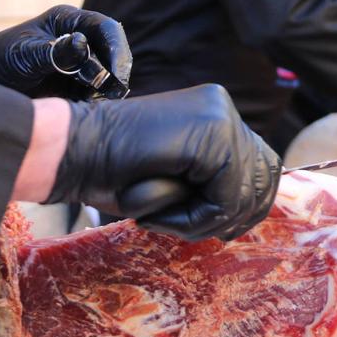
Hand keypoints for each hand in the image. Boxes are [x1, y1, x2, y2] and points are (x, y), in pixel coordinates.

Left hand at [0, 5, 131, 97]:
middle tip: (111, 93)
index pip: (106, 29)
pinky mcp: (75, 85)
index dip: (117, 49)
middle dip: (115, 72)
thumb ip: (55, 52)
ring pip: (108, 75)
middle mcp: (78, 39)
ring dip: (106, 89)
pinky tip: (85, 109)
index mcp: (67, 22)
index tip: (116, 74)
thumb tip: (83, 46)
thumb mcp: (24, 55)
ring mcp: (79, 63)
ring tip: (91, 102)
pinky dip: (97, 102)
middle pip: (113, 52)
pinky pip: (97, 93)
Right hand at [46, 84, 281, 241]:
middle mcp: (224, 109)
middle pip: (266, 178)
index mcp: (218, 115)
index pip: (264, 166)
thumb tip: (254, 206)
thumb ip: (215, 182)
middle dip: (233, 216)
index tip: (215, 227)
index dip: (246, 205)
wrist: (71, 154)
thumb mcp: (177, 178)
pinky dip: (193, 219)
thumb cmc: (113, 172)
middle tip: (189, 228)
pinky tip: (156, 210)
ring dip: (207, 220)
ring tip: (164, 218)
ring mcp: (221, 117)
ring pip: (246, 193)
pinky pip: (226, 198)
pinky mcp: (212, 134)